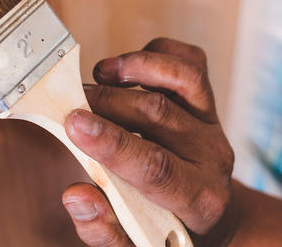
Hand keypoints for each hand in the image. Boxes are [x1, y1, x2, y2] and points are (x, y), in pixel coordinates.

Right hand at [61, 38, 235, 245]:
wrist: (208, 216)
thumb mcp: (132, 244)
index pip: (155, 165)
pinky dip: (158, 53)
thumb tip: (75, 196)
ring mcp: (212, 124)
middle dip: (106, 104)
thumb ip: (102, 228)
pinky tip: (126, 69)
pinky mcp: (207, 100)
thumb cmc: (163, 228)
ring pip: (184, 78)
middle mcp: (211, 157)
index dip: (112, 142)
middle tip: (69, 104)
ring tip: (99, 75)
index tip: (74, 123)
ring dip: (136, 67)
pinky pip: (191, 62)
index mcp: (197, 198)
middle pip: (158, 115)